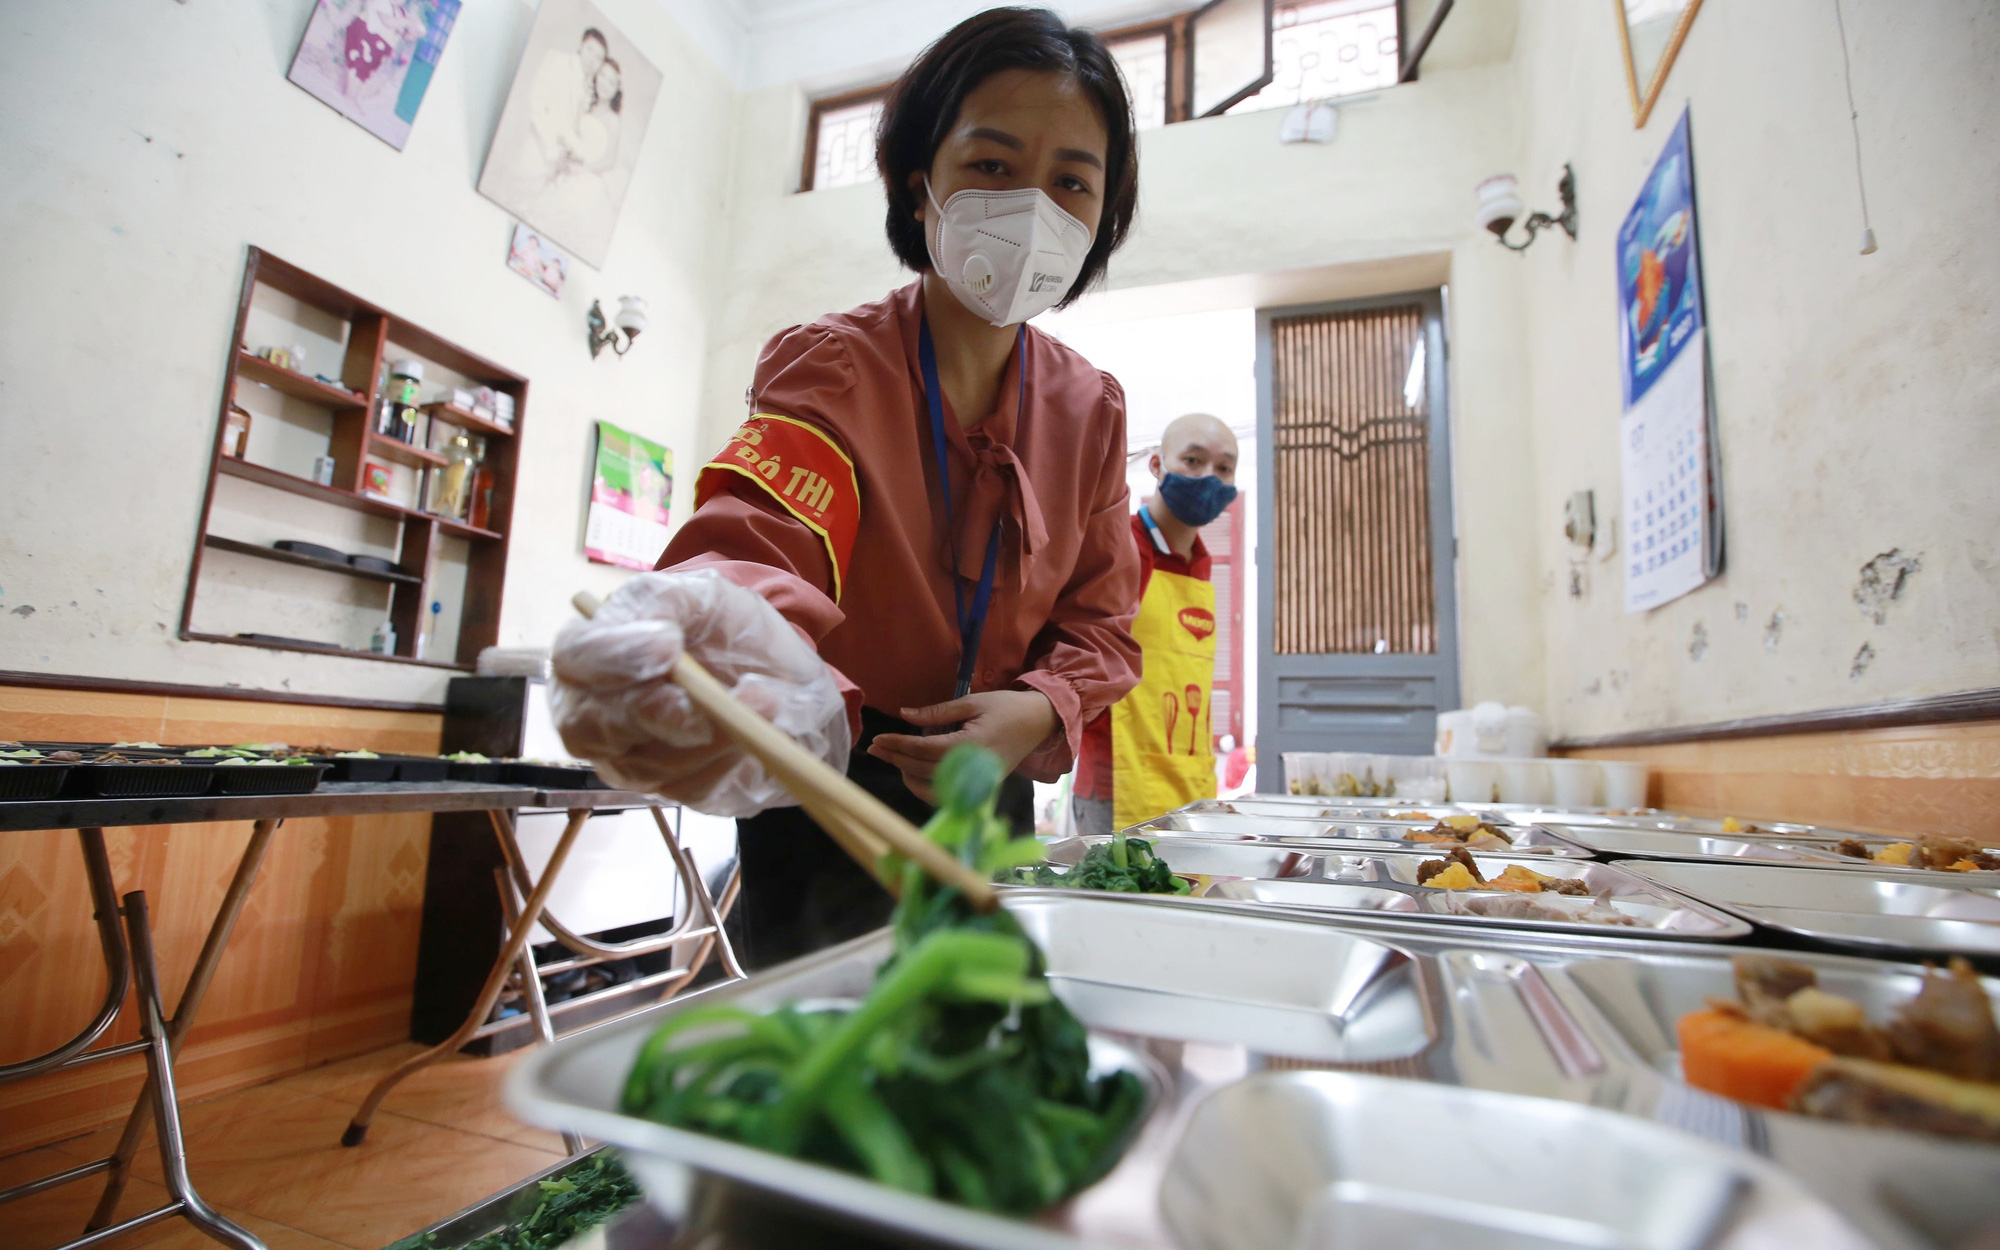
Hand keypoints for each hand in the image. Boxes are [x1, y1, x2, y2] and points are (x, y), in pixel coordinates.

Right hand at [550, 569, 849, 815]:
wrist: (784, 680)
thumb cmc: (731, 631)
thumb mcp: (705, 595)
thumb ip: (667, 601)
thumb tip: (658, 637)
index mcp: (594, 648)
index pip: (573, 657)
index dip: (613, 658)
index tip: (669, 649)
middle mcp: (593, 708)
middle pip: (588, 727)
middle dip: (659, 714)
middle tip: (719, 698)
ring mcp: (624, 756)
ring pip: (645, 764)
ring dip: (714, 736)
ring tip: (766, 702)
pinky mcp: (667, 787)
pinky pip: (687, 787)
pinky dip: (730, 761)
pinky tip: (753, 733)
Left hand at [867, 690, 1056, 803]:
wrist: (1038, 723)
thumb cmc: (1006, 707)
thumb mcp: (972, 702)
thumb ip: (937, 712)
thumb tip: (904, 715)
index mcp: (971, 744)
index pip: (925, 749)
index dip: (899, 745)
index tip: (878, 739)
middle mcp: (973, 768)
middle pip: (924, 769)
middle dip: (896, 758)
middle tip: (874, 748)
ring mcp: (977, 781)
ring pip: (932, 787)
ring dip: (908, 775)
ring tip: (893, 758)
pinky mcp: (980, 787)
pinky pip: (946, 795)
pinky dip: (925, 788)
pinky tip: (912, 774)